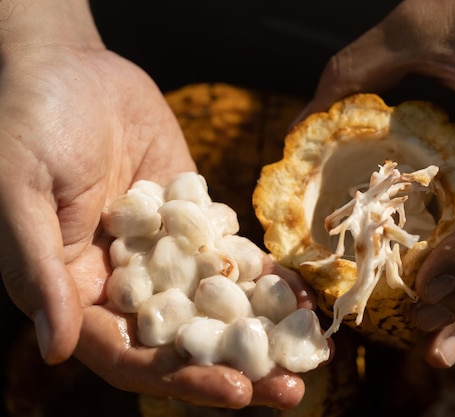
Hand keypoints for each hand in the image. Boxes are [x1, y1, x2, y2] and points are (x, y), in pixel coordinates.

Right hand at [0, 0, 312, 407]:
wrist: (73, 70)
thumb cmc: (29, 125)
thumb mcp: (22, 195)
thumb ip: (41, 271)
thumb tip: (57, 351)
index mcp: (77, 292)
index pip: (130, 355)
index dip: (179, 378)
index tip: (235, 390)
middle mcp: (127, 284)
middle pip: (184, 342)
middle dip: (236, 368)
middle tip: (291, 390)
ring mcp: (167, 254)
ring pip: (217, 306)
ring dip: (264, 332)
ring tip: (312, 352)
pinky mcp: (196, 221)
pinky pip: (234, 257)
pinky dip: (267, 279)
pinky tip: (302, 296)